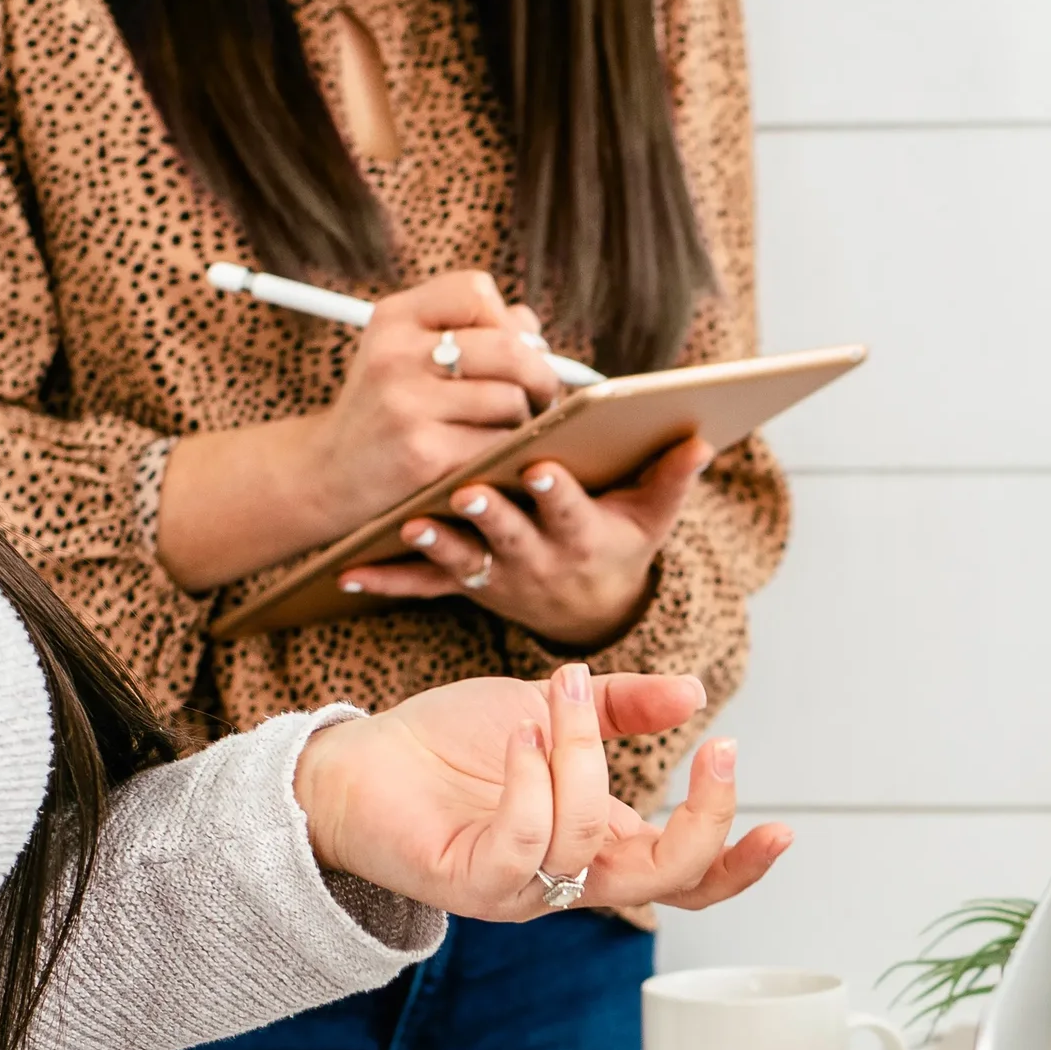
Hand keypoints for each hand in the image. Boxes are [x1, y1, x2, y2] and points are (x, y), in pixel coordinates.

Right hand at [154, 269, 577, 592]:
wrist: (327, 475)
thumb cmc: (384, 410)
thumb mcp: (405, 354)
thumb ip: (469, 331)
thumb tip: (535, 333)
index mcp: (393, 317)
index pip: (476, 291)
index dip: (508, 319)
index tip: (511, 348)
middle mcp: (397, 355)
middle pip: (509, 346)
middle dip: (539, 373)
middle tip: (541, 394)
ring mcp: (408, 406)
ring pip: (511, 399)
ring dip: (524, 419)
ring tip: (508, 428)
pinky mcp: (424, 456)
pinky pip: (498, 446)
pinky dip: (507, 452)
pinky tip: (492, 456)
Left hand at [293, 660, 791, 920]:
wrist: (355, 763)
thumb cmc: (448, 747)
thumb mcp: (553, 712)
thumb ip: (626, 708)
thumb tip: (696, 694)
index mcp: (598, 842)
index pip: (685, 879)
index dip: (737, 865)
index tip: (783, 827)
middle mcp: (567, 877)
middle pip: (666, 883)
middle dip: (704, 820)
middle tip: (716, 749)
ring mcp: (520, 888)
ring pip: (589, 840)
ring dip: (585, 754)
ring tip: (560, 694)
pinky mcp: (469, 883)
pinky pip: (524, 843)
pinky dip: (533, 780)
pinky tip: (524, 733)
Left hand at [338, 435, 715, 651]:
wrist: (586, 610)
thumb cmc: (619, 544)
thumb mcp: (653, 518)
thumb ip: (673, 478)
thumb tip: (702, 438)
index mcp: (582, 537)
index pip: (570, 512)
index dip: (557, 493)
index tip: (544, 465)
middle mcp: (537, 561)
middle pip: (510, 535)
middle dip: (490, 513)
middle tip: (467, 490)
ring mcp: (496, 575)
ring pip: (463, 560)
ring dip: (435, 544)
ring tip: (408, 525)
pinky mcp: (465, 585)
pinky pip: (422, 586)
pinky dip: (386, 580)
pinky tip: (348, 574)